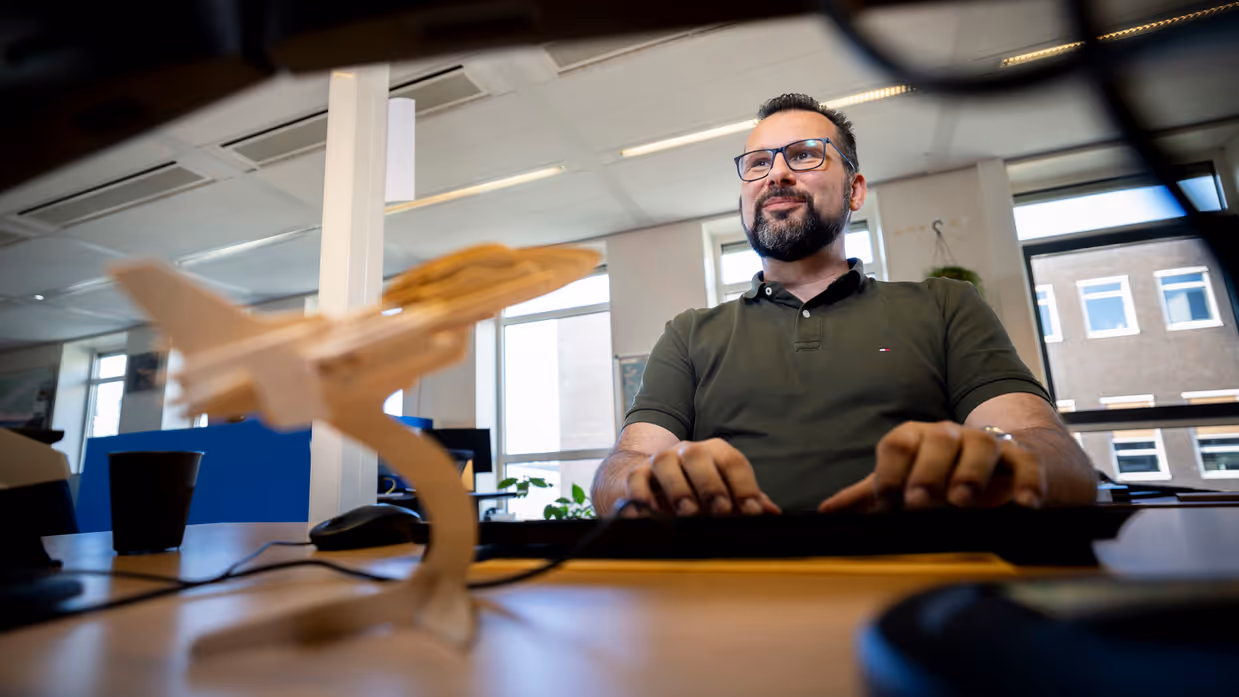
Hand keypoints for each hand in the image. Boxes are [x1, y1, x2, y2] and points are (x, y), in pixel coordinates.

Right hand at [624, 438, 780, 516]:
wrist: (649, 481)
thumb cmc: (694, 489)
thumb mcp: (723, 493)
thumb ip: (745, 500)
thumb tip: (773, 512)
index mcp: (712, 453)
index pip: (731, 460)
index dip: (744, 485)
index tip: (752, 512)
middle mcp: (686, 451)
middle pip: (698, 454)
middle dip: (711, 483)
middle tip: (719, 509)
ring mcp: (659, 461)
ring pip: (665, 461)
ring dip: (678, 487)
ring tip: (687, 511)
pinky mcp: (635, 475)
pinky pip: (636, 479)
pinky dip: (642, 495)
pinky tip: (652, 511)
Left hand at [818, 421, 1044, 512]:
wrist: (997, 469)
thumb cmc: (940, 478)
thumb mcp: (904, 485)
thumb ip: (869, 497)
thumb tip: (826, 511)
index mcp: (916, 438)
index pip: (897, 444)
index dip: (890, 472)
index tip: (888, 502)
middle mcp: (950, 435)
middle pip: (938, 439)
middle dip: (926, 470)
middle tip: (919, 502)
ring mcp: (987, 444)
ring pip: (982, 444)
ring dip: (970, 472)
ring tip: (962, 500)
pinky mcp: (1021, 458)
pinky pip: (1026, 463)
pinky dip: (1027, 483)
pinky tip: (1023, 505)